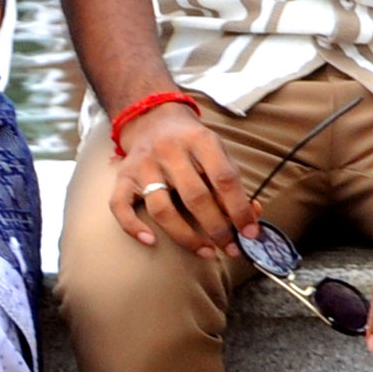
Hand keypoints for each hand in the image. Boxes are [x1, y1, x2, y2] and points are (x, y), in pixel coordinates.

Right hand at [110, 99, 255, 260]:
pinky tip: (151, 241)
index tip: (250, 232)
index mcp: (200, 140)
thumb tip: (252, 216)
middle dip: (216, 228)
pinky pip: (120, 206)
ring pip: (161, 208)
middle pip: (195, 196)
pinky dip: (133, 227)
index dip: (239, 208)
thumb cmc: (191, 144)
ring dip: (186, 236)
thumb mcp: (216, 152)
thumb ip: (233, 183)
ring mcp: (143, 164)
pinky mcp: (123, 177)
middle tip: (230, 248)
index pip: (224, 178)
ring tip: (206, 252)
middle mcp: (169, 150)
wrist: (152, 119)